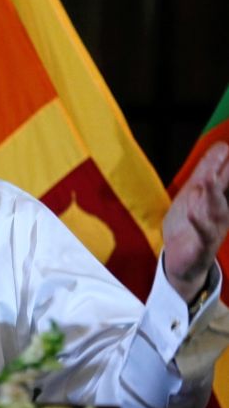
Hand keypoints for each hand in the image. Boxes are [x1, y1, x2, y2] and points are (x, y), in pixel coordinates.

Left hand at [163, 142, 228, 301]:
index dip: (226, 159)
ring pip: (216, 209)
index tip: (224, 146)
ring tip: (209, 181)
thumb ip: (208, 170)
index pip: (227, 172)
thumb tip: (221, 146)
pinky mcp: (202, 243)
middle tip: (223, 161)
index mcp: (221, 196)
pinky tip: (192, 212)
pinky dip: (198, 222)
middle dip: (226, 175)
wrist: (183, 261)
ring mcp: (214, 227)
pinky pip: (202, 232)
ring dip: (212, 196)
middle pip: (227, 187)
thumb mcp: (197, 192)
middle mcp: (222, 209)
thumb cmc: (190, 222)